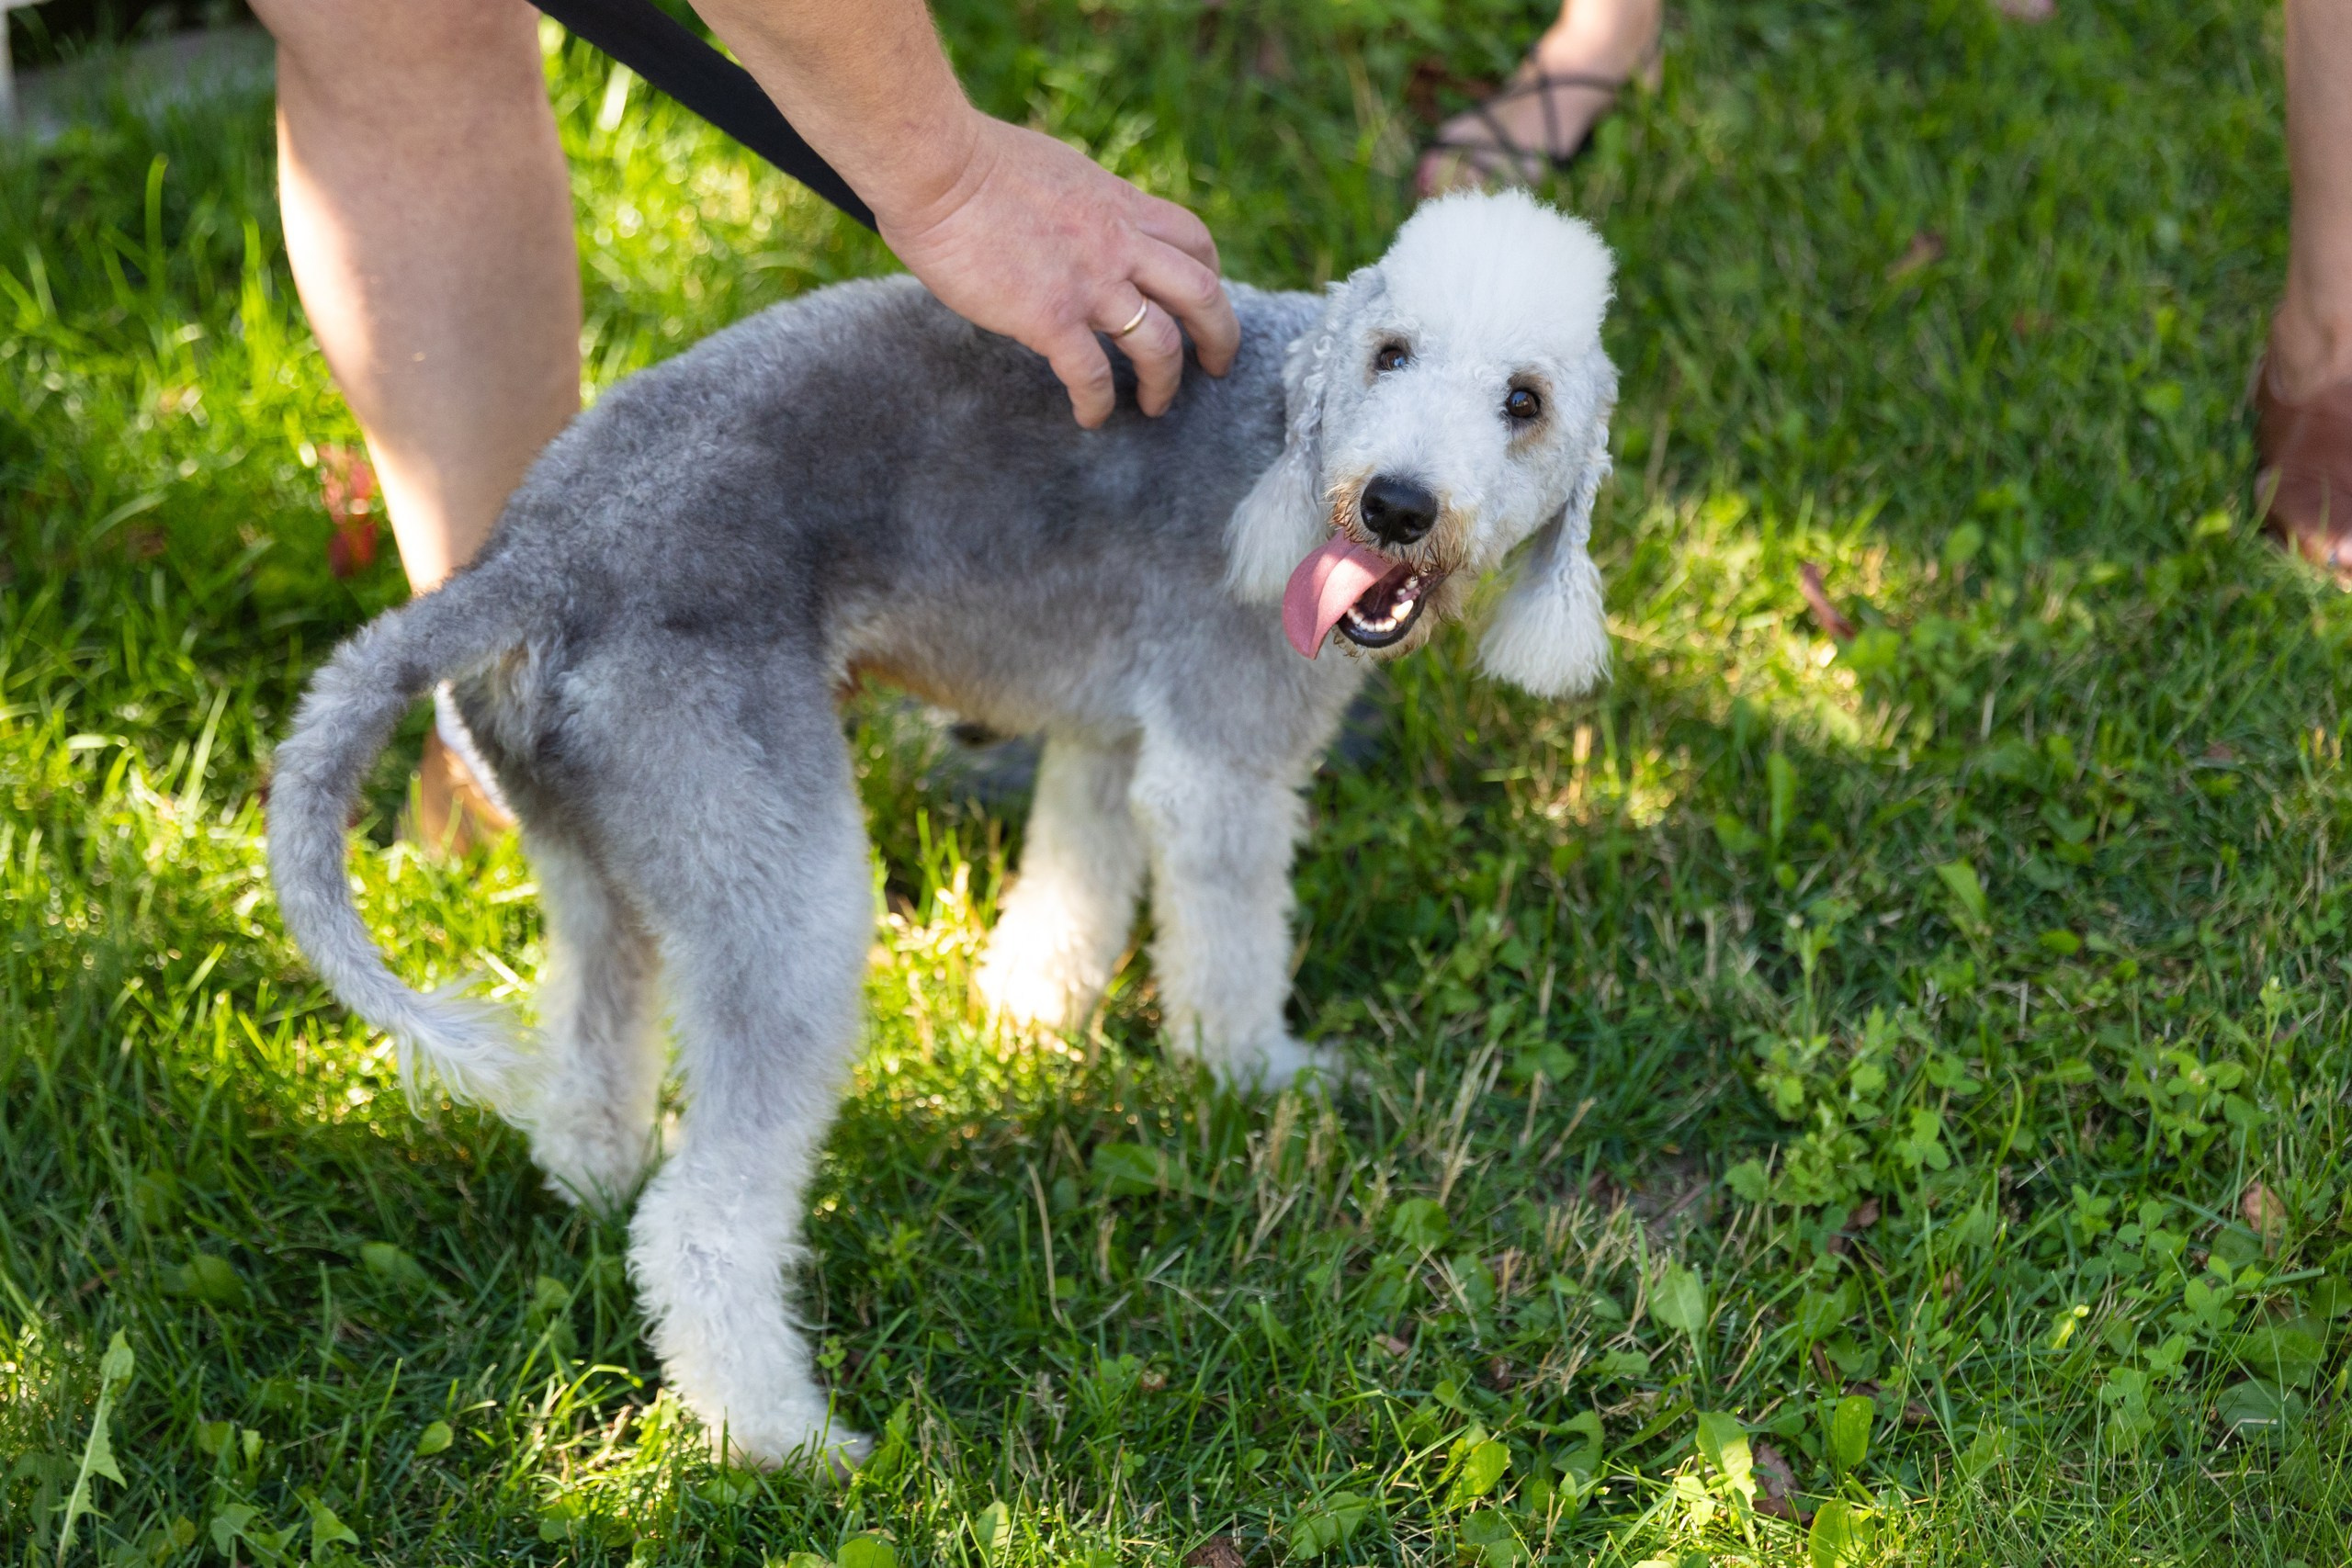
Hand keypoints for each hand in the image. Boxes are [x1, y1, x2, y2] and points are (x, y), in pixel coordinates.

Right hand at [876, 115, 1240, 427]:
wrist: (936, 165)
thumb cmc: (972, 161)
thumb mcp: (1054, 171)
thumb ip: (1079, 205)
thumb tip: (1070, 223)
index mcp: (1119, 204)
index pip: (1192, 240)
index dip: (1209, 275)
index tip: (1201, 302)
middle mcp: (1118, 243)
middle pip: (1202, 293)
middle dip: (1220, 336)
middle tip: (1217, 366)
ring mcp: (1090, 282)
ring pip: (1161, 343)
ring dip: (1166, 382)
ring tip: (1155, 406)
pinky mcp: (1051, 316)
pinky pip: (1091, 374)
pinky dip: (1097, 404)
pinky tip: (1089, 418)